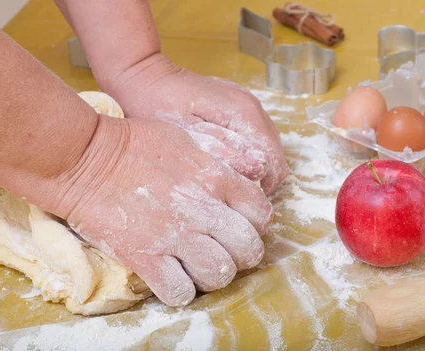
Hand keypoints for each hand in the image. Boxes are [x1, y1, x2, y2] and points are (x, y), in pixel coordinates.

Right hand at [49, 116, 273, 306]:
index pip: (261, 214)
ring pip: (219, 275)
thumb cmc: (136, 143)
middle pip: (248, 251)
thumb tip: (247, 174)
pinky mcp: (145, 258)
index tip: (241, 227)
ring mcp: (175, 236)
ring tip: (199, 268)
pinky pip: (180, 293)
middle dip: (243, 256)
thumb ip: (221, 160)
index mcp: (217, 178)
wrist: (86, 159)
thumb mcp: (188, 139)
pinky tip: (173, 279)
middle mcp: (203, 209)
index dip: (256, 225)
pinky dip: (180, 292)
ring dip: (213, 276)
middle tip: (225, 253)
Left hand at [100, 53, 289, 194]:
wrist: (148, 78)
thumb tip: (254, 172)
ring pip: (270, 147)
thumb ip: (221, 151)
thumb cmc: (159, 106)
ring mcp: (250, 103)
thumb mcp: (185, 135)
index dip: (263, 185)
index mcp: (243, 113)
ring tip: (233, 181)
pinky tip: (231, 163)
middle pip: (276, 154)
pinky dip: (252, 155)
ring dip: (259, 167)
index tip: (243, 199)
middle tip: (236, 195)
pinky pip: (259, 137)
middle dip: (263, 179)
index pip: (272, 159)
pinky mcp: (242, 105)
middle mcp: (253, 106)